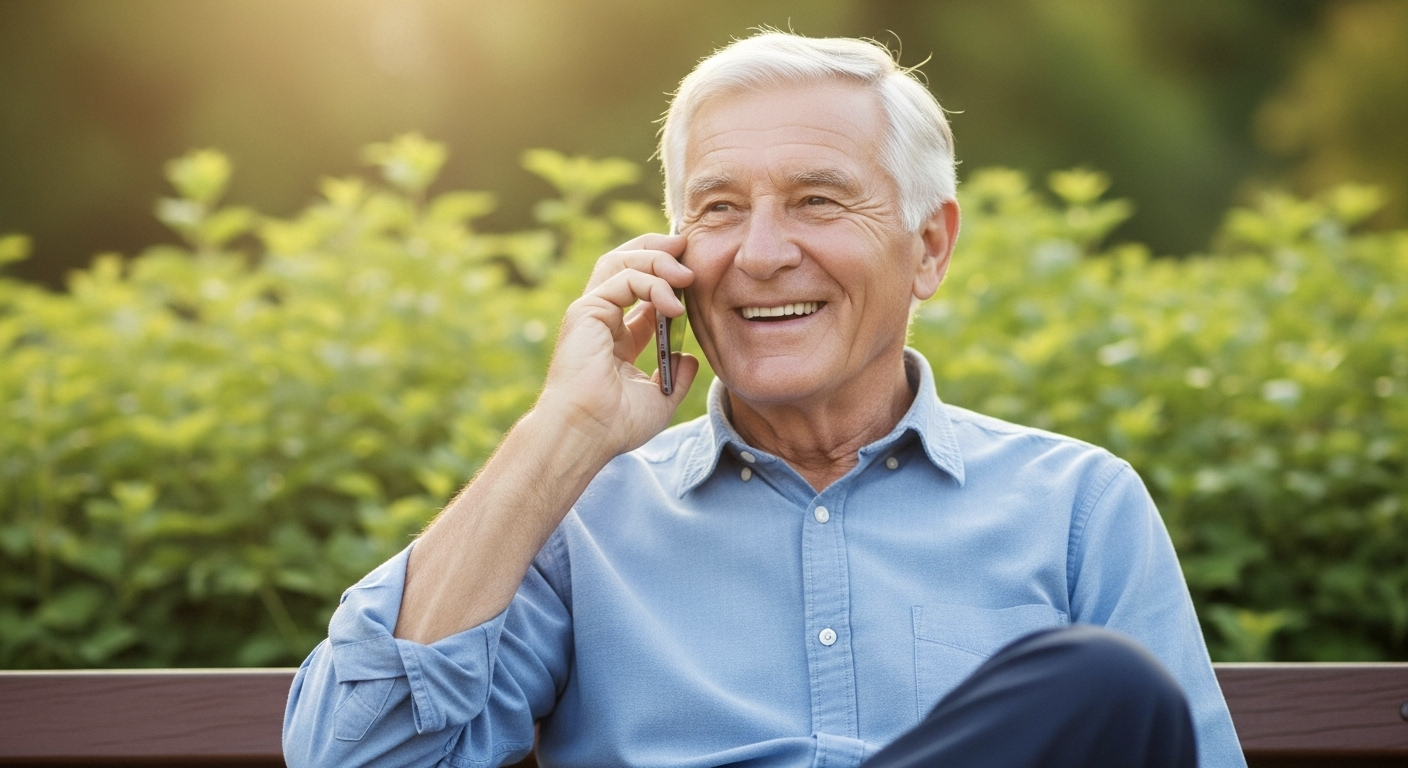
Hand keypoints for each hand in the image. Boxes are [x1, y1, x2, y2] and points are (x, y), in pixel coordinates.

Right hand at [537, 233, 699, 458]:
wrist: (587, 434)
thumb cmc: (616, 424)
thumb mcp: (660, 398)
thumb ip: (677, 376)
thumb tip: (690, 357)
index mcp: (616, 336)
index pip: (641, 290)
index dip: (668, 276)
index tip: (695, 273)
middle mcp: (601, 318)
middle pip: (626, 263)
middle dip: (658, 250)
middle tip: (687, 248)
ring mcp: (591, 312)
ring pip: (622, 262)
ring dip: (657, 259)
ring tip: (687, 274)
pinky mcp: (585, 310)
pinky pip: (623, 278)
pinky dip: (652, 283)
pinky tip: (674, 304)